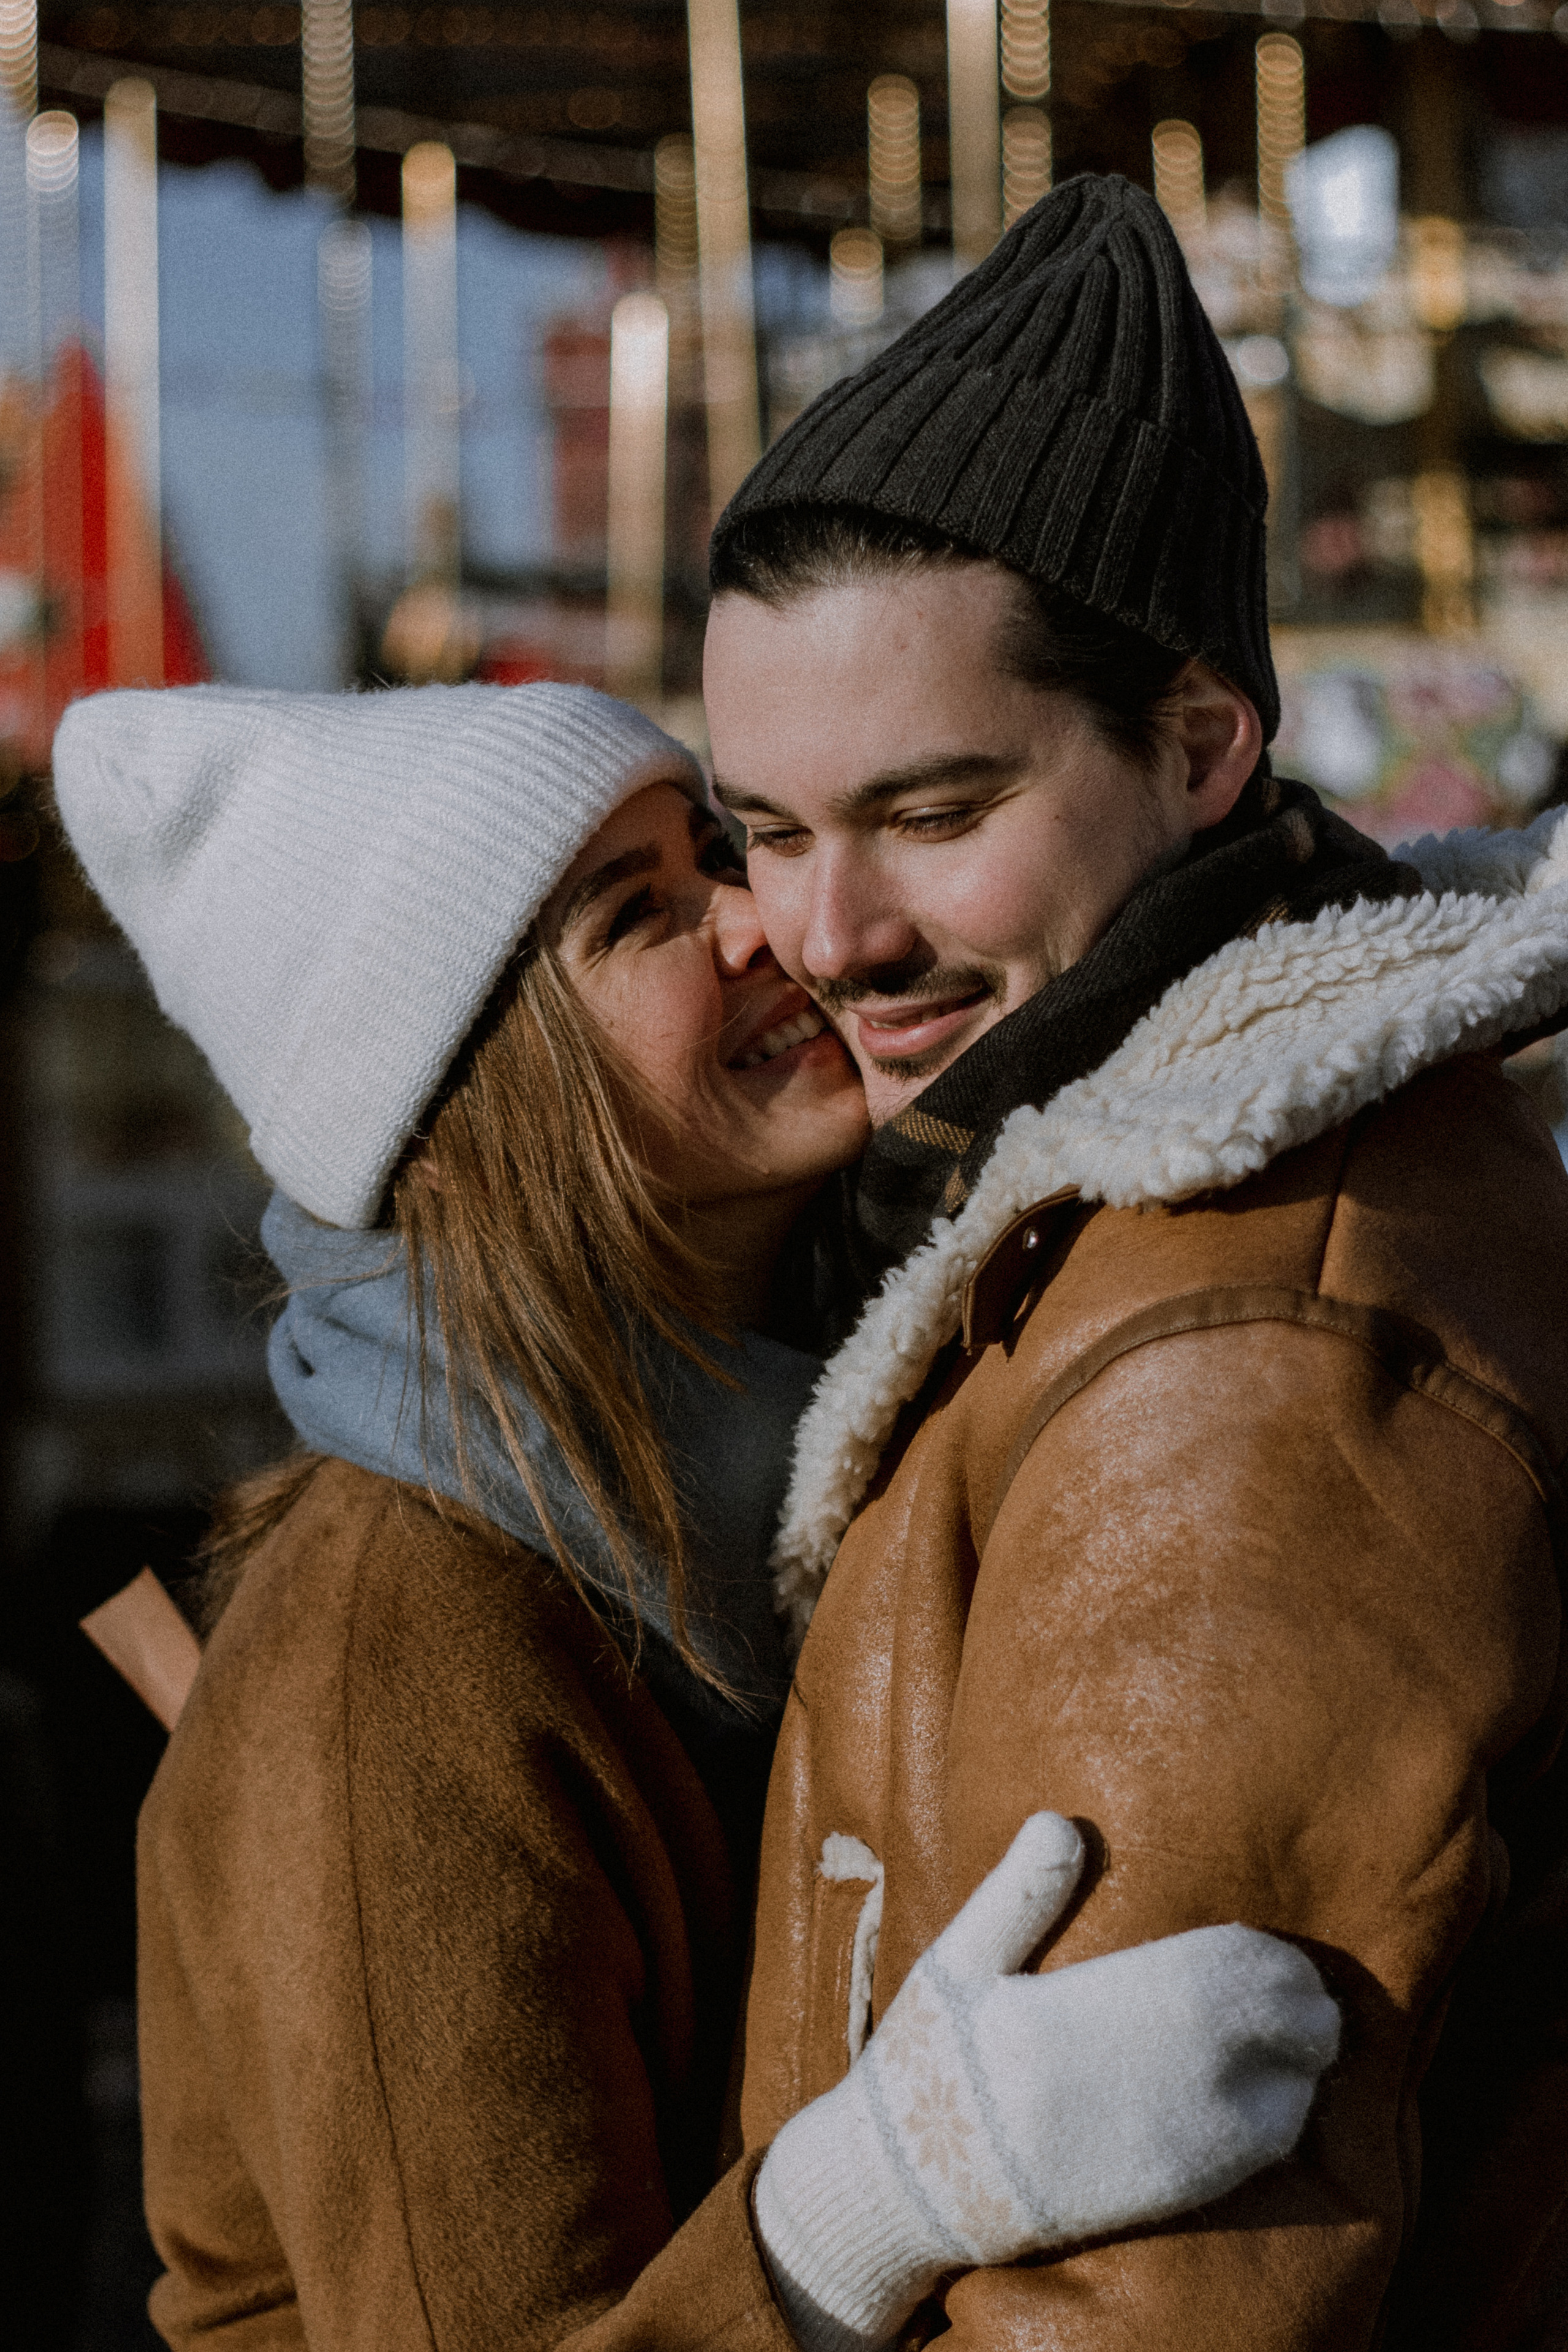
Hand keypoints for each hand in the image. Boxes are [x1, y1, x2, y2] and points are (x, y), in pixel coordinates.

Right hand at [753, 1811, 1339, 2351]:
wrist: (912, 2188)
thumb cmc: (930, 2065)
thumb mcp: (955, 1967)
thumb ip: (1017, 1895)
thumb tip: (1062, 1821)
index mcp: (1097, 2011)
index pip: (1226, 1970)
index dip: (1267, 1957)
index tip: (1270, 1946)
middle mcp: (1146, 2079)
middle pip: (1273, 2030)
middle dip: (1301, 2005)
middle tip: (1300, 1987)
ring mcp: (1164, 2145)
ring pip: (1284, 2098)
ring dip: (1301, 2063)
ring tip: (1294, 2036)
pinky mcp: (1167, 2196)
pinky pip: (1257, 2157)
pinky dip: (1281, 2118)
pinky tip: (1270, 2097)